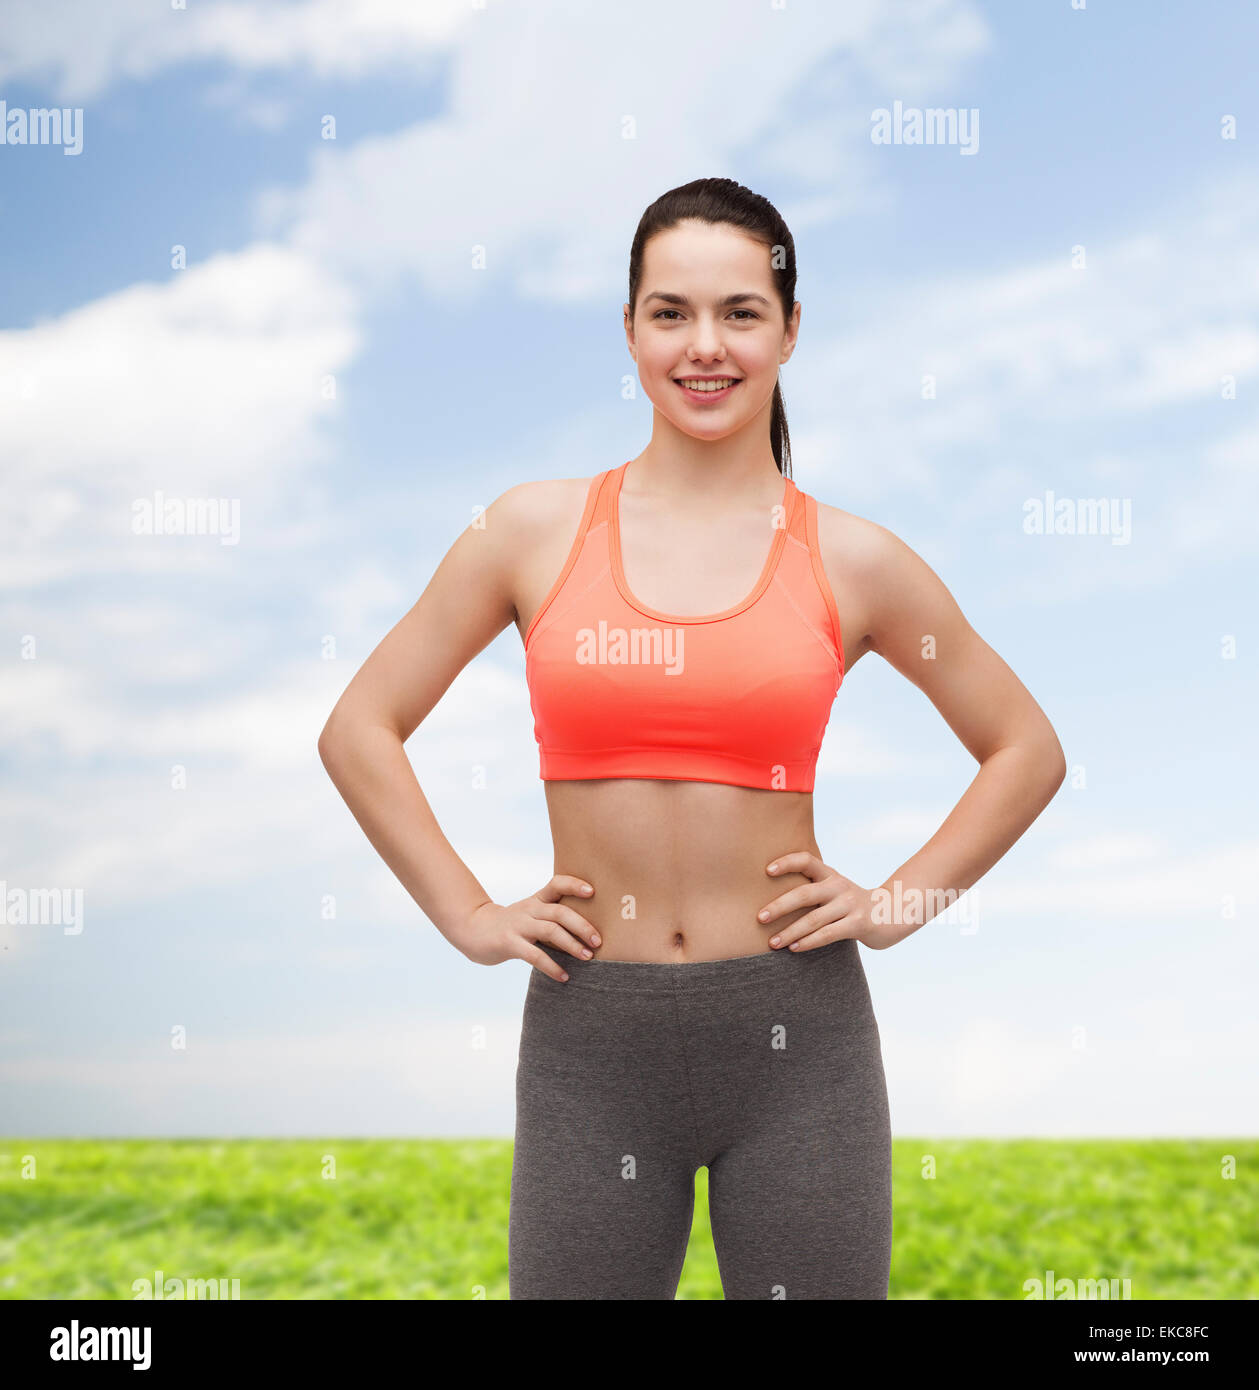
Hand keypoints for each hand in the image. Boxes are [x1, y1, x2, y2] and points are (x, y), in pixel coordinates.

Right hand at [453, 875, 599, 981]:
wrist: (472, 930)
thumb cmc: (511, 925)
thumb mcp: (530, 914)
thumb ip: (552, 917)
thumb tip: (589, 932)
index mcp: (537, 900)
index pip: (557, 884)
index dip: (574, 884)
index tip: (593, 891)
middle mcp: (529, 909)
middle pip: (560, 912)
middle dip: (582, 926)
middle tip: (598, 941)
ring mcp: (518, 925)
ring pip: (550, 931)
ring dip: (572, 945)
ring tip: (587, 958)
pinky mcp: (508, 943)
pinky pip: (534, 955)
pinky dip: (552, 967)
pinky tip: (564, 977)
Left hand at [757, 852, 900, 951]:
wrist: (891, 914)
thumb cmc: (850, 905)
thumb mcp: (833, 890)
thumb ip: (811, 890)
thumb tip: (770, 902)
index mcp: (830, 874)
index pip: (806, 860)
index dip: (786, 862)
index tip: (766, 871)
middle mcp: (839, 886)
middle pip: (804, 894)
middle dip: (779, 906)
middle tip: (760, 918)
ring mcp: (850, 904)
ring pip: (814, 919)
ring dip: (790, 932)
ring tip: (773, 943)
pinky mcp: (858, 923)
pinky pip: (828, 934)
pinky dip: (809, 942)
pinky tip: (794, 948)